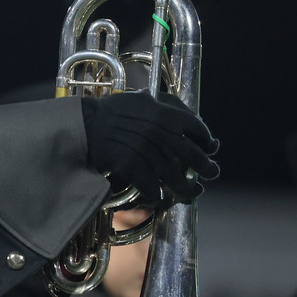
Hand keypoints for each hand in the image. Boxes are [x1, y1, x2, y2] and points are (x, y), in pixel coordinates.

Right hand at [81, 91, 219, 204]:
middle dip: (207, 167)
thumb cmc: (112, 111)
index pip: (198, 128)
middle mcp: (160, 133)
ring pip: (176, 177)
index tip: (209, 147)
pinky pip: (152, 187)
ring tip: (193, 192)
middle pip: (194, 156)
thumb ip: (166, 105)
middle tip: (212, 172)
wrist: (85, 125)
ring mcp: (147, 152)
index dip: (207, 141)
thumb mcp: (142, 99)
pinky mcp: (132, 167)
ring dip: (187, 188)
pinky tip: (160, 198)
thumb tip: (189, 117)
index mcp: (165, 114)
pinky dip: (157, 196)